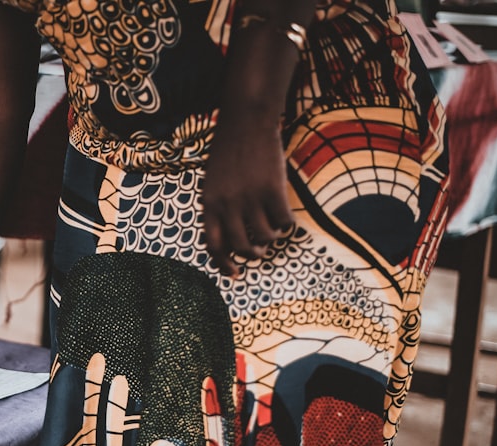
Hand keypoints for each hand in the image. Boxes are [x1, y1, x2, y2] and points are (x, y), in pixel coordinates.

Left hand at [200, 113, 294, 275]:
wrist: (246, 121)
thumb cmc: (229, 152)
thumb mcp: (212, 183)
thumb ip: (217, 209)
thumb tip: (230, 242)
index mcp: (208, 203)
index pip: (213, 245)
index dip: (223, 264)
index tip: (235, 274)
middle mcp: (227, 204)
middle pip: (241, 247)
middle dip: (252, 254)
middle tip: (259, 251)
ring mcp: (251, 197)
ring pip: (265, 236)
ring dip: (271, 239)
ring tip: (273, 231)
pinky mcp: (273, 189)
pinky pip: (284, 221)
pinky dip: (287, 225)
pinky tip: (287, 218)